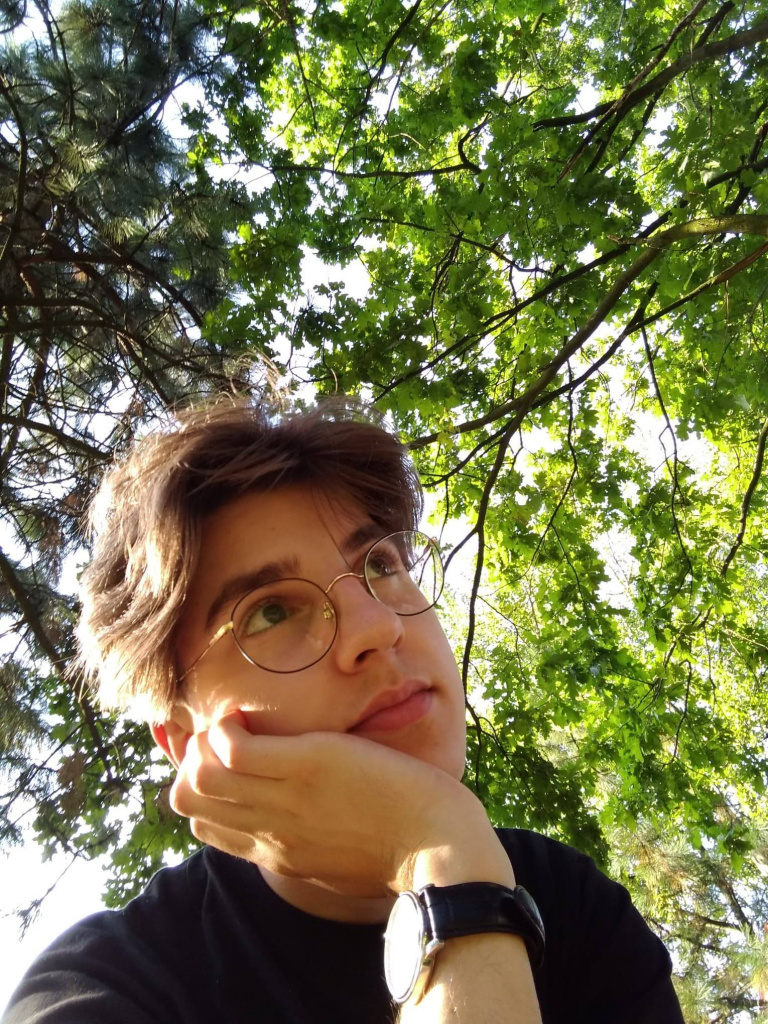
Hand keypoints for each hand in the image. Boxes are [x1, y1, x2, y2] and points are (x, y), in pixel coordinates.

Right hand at [170, 714, 498, 894]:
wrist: (438, 849)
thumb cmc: (401, 847)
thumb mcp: (336, 856)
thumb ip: (306, 840)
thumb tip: (297, 824)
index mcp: (276, 852)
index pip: (203, 824)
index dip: (200, 787)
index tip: (223, 760)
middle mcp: (269, 828)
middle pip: (188, 797)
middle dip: (192, 759)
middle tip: (226, 734)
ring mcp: (284, 796)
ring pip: (199, 773)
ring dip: (205, 739)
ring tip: (236, 721)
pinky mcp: (307, 764)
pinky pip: (234, 745)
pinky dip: (226, 726)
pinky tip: (246, 715)